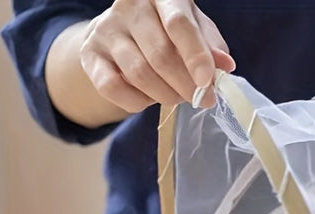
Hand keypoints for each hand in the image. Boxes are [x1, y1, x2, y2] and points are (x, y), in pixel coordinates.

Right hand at [80, 0, 235, 112]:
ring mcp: (106, 28)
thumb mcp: (196, 31)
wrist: (123, 34)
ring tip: (176, 98)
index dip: (195, 56)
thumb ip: (210, 46)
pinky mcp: (90, 53)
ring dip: (164, 96)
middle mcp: (130, 6)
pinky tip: (147, 99)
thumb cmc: (167, 31)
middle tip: (199, 99)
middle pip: (160, 55)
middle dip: (185, 86)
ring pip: (139, 74)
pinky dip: (136, 102)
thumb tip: (225, 66)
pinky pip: (112, 87)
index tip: (207, 83)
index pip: (179, 24)